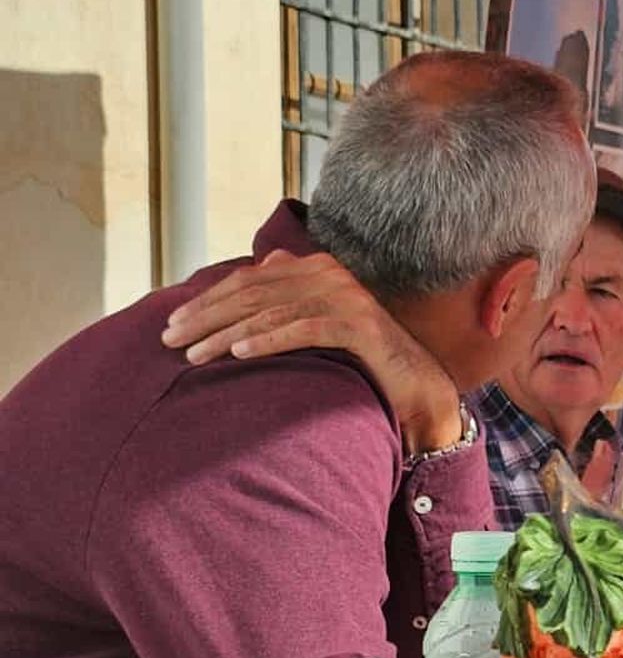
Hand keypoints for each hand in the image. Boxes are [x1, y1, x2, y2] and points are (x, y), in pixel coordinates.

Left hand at [161, 251, 461, 456]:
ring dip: (227, 333)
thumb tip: (230, 308)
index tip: (173, 323)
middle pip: (253, 292)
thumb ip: (282, 309)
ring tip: (195, 355)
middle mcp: (330, 275)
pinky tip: (239, 354)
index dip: (207, 300)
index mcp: (316, 269)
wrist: (417, 388)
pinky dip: (268, 340)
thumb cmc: (360, 364)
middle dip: (207, 317)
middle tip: (170, 340)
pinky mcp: (360, 325)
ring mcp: (347, 298)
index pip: (249, 279)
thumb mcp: (315, 329)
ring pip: (272, 311)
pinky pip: (304, 329)